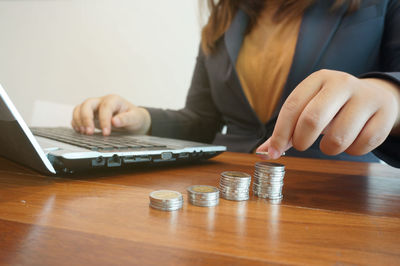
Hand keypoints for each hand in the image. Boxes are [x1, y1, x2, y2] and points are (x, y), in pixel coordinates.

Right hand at [71, 94, 150, 135]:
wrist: (133, 119)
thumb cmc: (134, 117)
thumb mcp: (135, 118)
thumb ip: (126, 119)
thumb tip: (115, 121)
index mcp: (114, 100)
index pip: (105, 107)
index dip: (104, 120)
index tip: (106, 133)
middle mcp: (102, 102)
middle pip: (87, 104)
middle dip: (86, 118)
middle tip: (89, 132)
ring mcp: (95, 108)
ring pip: (80, 109)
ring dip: (79, 121)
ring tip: (84, 132)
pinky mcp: (90, 115)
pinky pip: (78, 116)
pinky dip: (76, 123)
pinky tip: (80, 131)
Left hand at [256, 69, 399, 158]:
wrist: (376, 97)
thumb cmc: (333, 106)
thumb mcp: (309, 107)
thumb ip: (287, 129)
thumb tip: (263, 151)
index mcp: (318, 79)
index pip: (292, 106)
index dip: (280, 133)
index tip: (274, 152)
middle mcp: (342, 83)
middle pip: (312, 119)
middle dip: (301, 141)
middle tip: (302, 147)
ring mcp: (366, 98)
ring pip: (338, 138)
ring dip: (329, 149)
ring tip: (330, 143)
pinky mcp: (384, 115)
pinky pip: (362, 145)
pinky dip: (352, 151)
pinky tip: (351, 142)